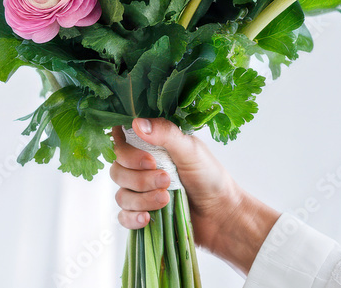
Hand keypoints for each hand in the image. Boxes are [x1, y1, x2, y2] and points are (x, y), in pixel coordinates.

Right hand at [110, 118, 280, 273]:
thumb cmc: (210, 177)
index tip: (149, 159)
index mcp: (150, 147)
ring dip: (142, 199)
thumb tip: (137, 123)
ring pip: (121, 195)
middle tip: (166, 180)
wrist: (222, 216)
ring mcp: (140, 193)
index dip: (126, 151)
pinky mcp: (142, 215)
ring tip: (166, 199)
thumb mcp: (191, 150)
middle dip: (140, 178)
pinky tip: (147, 218)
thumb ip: (166, 134)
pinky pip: (122, 217)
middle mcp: (141, 169)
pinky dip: (132, 218)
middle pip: (118, 170)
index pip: (120, 143)